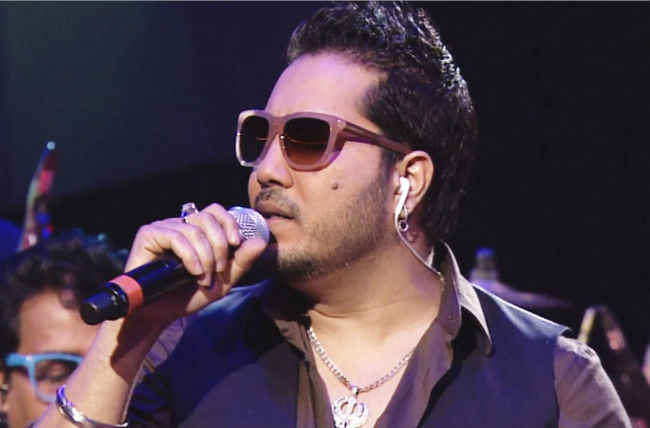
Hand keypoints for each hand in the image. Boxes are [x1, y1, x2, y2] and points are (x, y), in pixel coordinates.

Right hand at [122, 203, 267, 325]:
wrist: (158, 315)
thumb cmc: (187, 297)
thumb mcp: (222, 282)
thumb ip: (241, 262)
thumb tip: (261, 241)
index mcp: (197, 231)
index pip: (216, 211)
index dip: (229, 223)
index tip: (236, 244)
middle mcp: (180, 225)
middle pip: (208, 217)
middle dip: (219, 245)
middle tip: (218, 270)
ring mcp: (163, 228)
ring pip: (194, 230)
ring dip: (205, 257)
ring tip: (203, 279)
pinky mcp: (149, 234)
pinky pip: (177, 236)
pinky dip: (190, 256)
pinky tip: (192, 272)